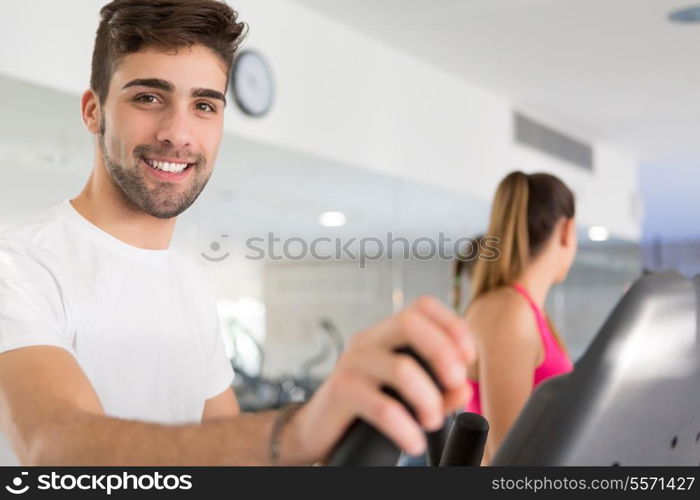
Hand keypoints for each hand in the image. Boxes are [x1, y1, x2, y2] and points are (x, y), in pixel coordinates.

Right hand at [287, 296, 474, 463]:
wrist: (316, 430)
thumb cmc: (364, 408)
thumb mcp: (406, 396)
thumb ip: (439, 390)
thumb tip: (464, 388)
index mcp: (385, 334)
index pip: (421, 306)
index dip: (452, 324)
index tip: (469, 356)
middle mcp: (367, 341)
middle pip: (409, 322)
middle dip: (442, 351)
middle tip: (456, 382)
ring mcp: (352, 364)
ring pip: (401, 368)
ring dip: (428, 399)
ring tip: (433, 421)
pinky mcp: (341, 392)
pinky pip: (382, 407)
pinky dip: (406, 428)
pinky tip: (413, 442)